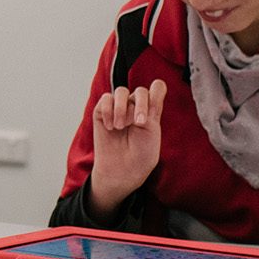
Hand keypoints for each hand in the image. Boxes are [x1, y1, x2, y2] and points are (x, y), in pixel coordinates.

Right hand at [86, 80, 167, 214]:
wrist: (123, 170)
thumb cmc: (141, 155)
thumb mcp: (153, 131)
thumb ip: (152, 109)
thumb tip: (149, 89)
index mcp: (152, 110)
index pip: (157, 88)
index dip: (156, 92)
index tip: (153, 112)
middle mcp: (135, 106)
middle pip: (140, 90)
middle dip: (141, 105)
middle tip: (139, 123)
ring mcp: (118, 109)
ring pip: (121, 91)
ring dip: (122, 108)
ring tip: (121, 126)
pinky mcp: (101, 113)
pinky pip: (105, 99)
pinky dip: (108, 111)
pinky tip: (111, 127)